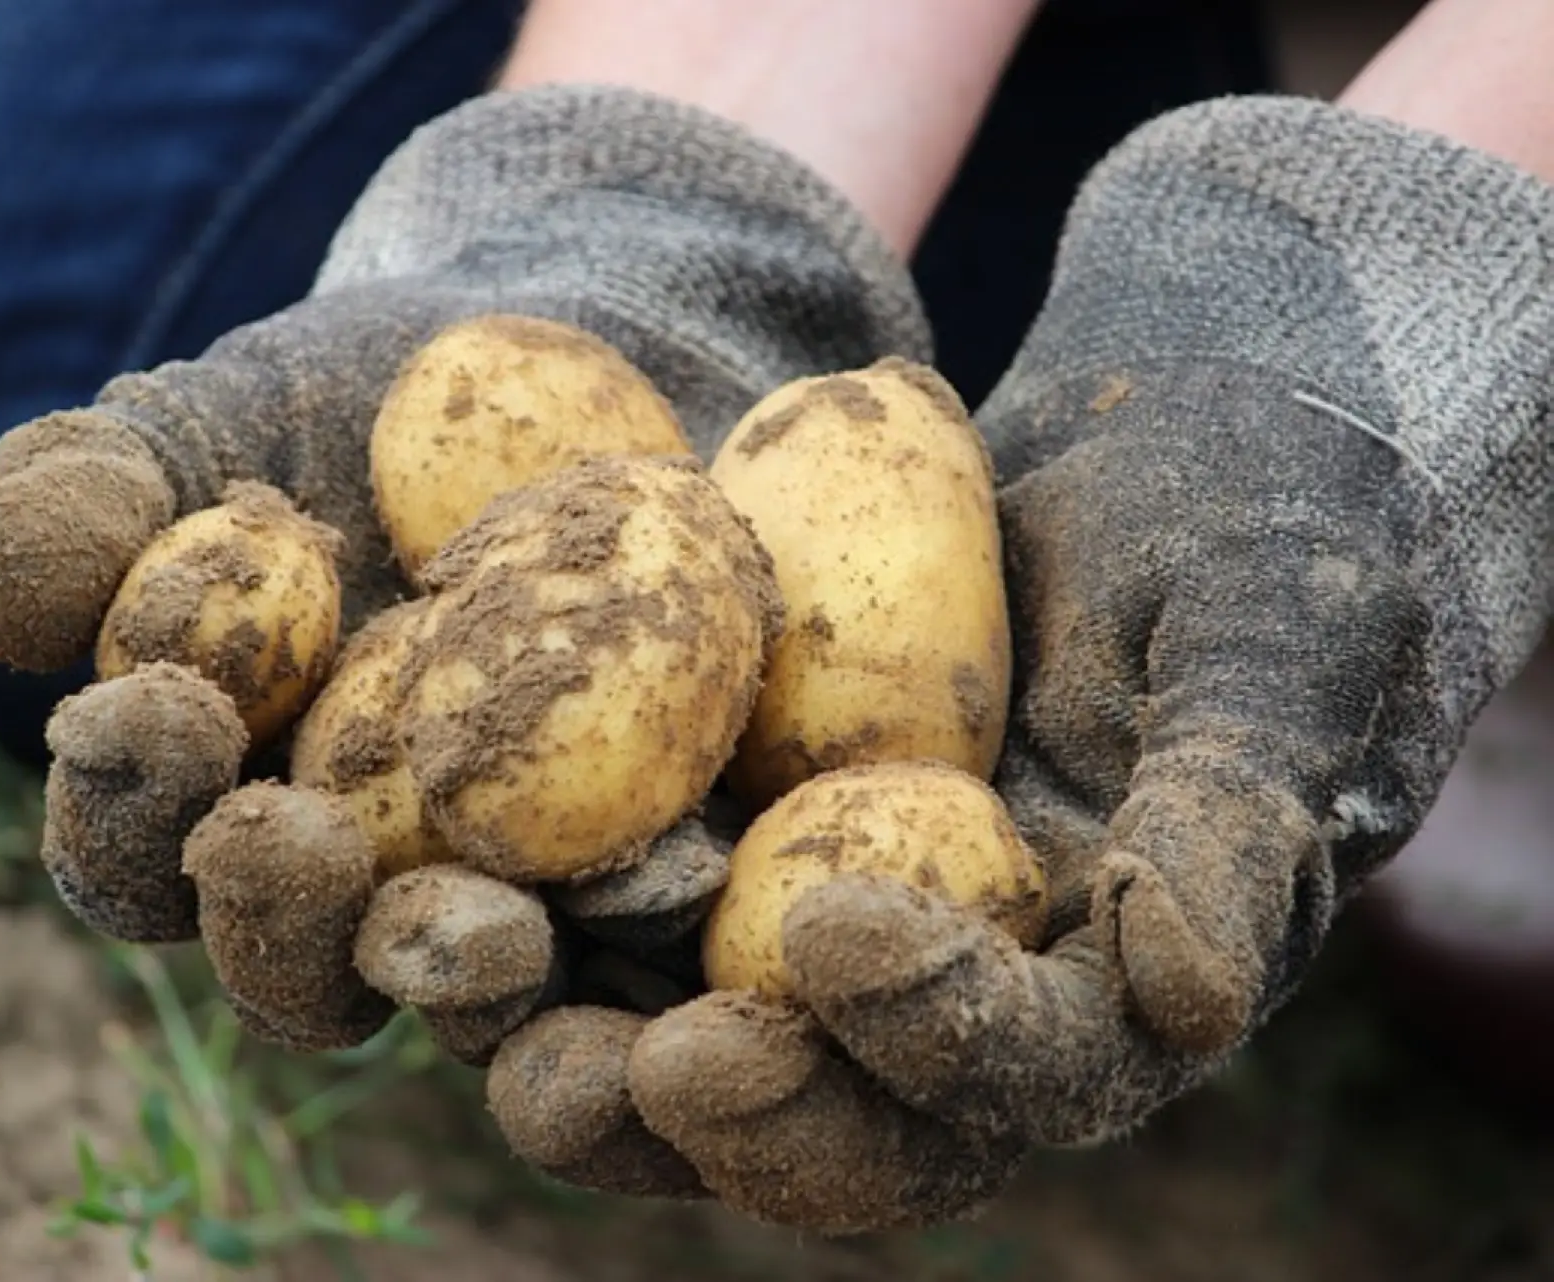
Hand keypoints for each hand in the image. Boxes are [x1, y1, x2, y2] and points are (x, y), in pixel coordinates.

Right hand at [0, 84, 926, 1138]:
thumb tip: (8, 620)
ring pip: (480, 1001)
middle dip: (286, 924)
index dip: (128, 799)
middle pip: (301, 971)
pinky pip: (662, 951)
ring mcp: (523, 904)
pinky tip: (687, 887)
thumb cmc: (371, 397)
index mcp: (223, 806)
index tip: (166, 704)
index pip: (137, 849)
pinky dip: (661, 943)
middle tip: (302, 841)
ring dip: (469, 982)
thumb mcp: (216, 419)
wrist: (605, 361)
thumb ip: (90, 502)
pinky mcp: (670, 885)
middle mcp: (364, 890)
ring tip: (489, 930)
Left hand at [486, 94, 1553, 1229]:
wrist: (1173, 435)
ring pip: (670, 1020)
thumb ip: (1236, 821)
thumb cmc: (1264, 537)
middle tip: (588, 1071)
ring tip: (441, 961)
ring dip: (551, 1023)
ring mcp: (809, 909)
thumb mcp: (1273, 654)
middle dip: (700, 1104)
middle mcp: (934, 991)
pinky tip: (396, 826)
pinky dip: (503, 870)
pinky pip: (595, 875)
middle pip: (813, 1108)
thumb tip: (1195, 997)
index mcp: (1088, 997)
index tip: (825, 937)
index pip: (1009, 1074)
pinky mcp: (709, 819)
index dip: (922, 1041)